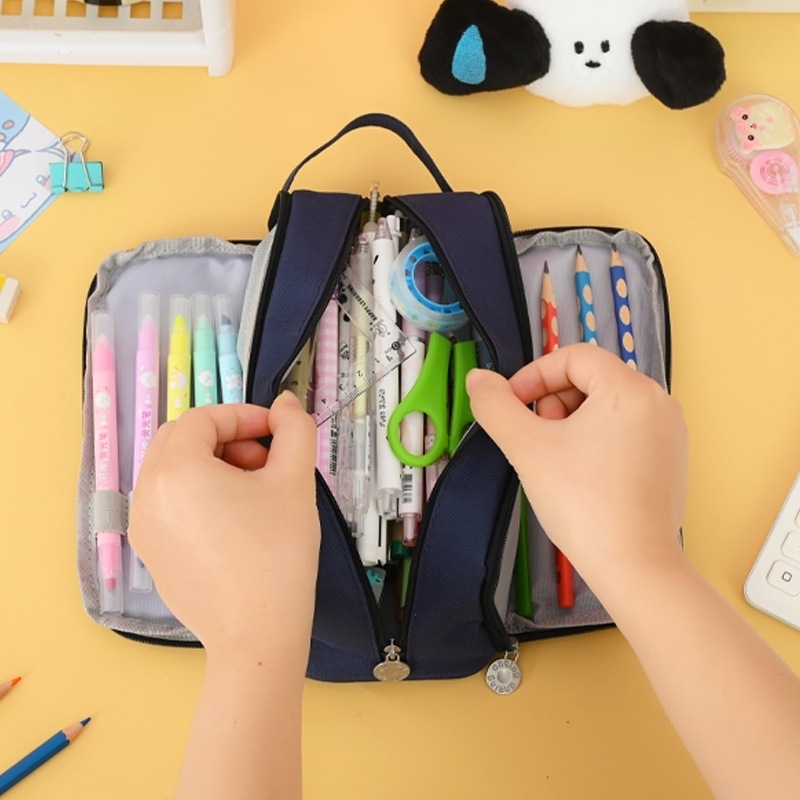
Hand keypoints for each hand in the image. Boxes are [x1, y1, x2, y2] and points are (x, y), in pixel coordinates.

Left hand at [128, 392, 319, 657]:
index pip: (203, 418)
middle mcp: (146, 493)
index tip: (277, 432)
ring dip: (212, 465)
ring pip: (173, 472)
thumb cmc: (277, 553)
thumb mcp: (295, 481)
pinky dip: (198, 495)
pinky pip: (169, 505)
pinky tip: (235, 523)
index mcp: (176, 469)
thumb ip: (294, 430)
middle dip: (225, 438)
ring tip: (253, 493)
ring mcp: (143, 526)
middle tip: (264, 461)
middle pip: (181, 440)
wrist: (258, 634)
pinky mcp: (151, 553)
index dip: (244, 416)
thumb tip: (285, 404)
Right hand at [466, 344, 687, 590]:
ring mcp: (669, 433)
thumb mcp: (527, 448)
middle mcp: (659, 402)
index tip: (511, 406)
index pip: (574, 356)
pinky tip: (582, 476)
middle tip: (537, 439)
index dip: (534, 375)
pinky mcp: (671, 460)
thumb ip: (496, 406)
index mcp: (630, 389)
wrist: (634, 566)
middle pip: (592, 379)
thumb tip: (478, 379)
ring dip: (572, 422)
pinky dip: (597, 441)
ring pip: (607, 406)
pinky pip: (626, 431)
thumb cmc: (583, 502)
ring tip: (557, 460)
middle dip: (554, 401)